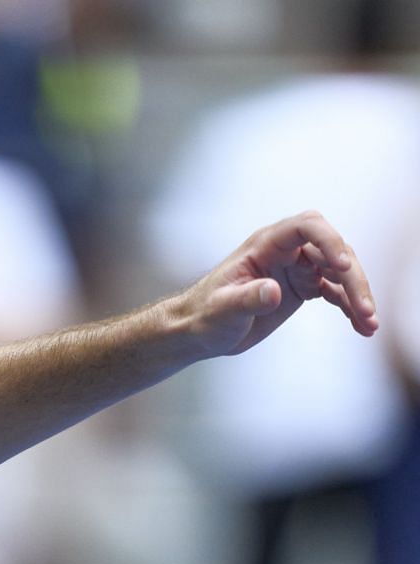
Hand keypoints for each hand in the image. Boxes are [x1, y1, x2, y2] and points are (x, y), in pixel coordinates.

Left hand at [173, 210, 378, 358]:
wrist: (198, 331)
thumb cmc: (203, 316)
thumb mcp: (221, 310)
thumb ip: (246, 299)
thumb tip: (273, 292)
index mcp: (265, 245)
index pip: (306, 226)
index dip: (328, 240)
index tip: (342, 266)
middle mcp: (287, 251)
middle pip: (333, 251)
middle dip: (352, 278)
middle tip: (365, 309)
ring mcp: (298, 268)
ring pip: (341, 273)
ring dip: (358, 295)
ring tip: (370, 323)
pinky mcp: (304, 288)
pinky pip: (336, 292)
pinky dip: (350, 307)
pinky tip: (363, 327)